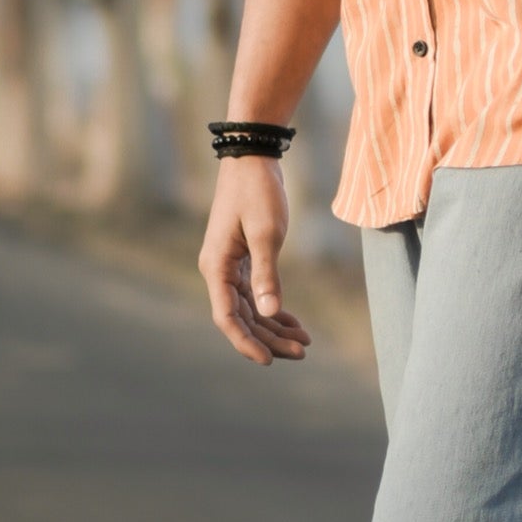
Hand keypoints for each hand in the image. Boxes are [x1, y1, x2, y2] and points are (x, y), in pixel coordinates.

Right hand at [199, 159, 312, 365]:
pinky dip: (274, 309)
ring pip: (250, 309)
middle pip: (241, 318)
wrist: (253, 160)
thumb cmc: (258, 193)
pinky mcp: (242, 260)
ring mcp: (230, 266)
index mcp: (217, 267)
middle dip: (270, 339)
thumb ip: (268, 274)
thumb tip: (271, 312)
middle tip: (302, 353)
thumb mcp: (267, 233)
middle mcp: (218, 271)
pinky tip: (294, 322)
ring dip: (274, 327)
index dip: (247, 342)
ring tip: (304, 343)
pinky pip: (255, 294)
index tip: (269, 361)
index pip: (227, 317)